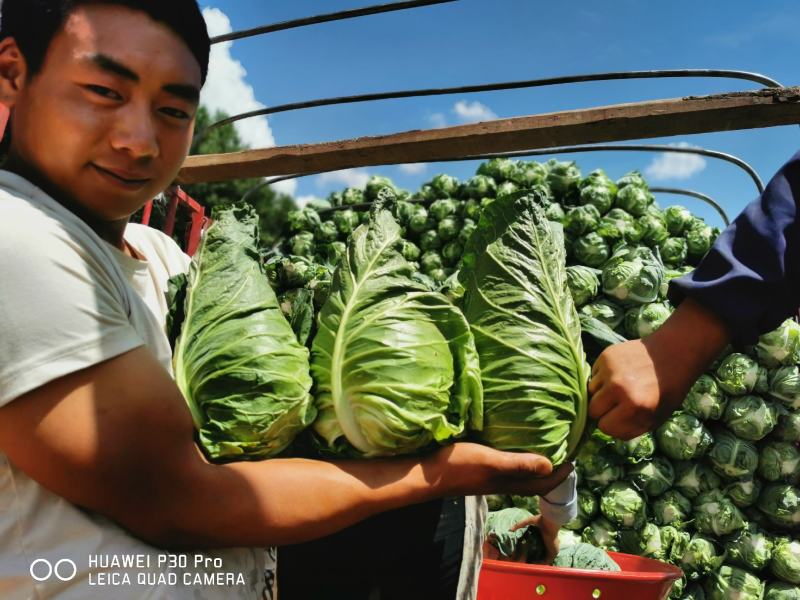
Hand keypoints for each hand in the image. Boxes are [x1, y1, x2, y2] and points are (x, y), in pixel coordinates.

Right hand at [433, 443, 573, 496]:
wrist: (426, 474)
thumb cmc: (457, 466)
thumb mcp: (489, 461)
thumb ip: (517, 464)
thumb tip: (551, 465)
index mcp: (509, 482)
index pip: (543, 483)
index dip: (561, 474)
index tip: (576, 457)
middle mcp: (503, 482)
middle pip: (535, 480)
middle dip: (553, 468)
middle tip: (565, 448)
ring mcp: (490, 476)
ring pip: (521, 472)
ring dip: (536, 462)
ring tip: (545, 443)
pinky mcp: (480, 468)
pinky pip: (507, 464)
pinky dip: (518, 456)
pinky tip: (513, 441)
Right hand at [510, 514, 560, 563]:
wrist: (550, 523)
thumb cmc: (541, 521)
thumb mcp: (528, 521)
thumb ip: (519, 524)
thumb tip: (509, 529)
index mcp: (544, 536)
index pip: (538, 544)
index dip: (531, 548)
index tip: (524, 552)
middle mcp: (548, 544)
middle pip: (540, 552)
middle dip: (534, 556)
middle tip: (524, 559)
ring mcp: (551, 549)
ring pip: (543, 558)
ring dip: (537, 561)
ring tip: (527, 564)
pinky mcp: (553, 553)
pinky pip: (547, 561)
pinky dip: (540, 563)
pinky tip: (533, 565)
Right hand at [588, 299, 729, 439]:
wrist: (674, 353)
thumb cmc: (668, 390)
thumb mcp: (655, 418)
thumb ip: (630, 428)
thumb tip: (607, 430)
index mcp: (634, 407)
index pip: (604, 426)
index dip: (612, 424)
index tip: (620, 418)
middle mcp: (618, 388)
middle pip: (593, 410)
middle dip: (603, 410)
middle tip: (617, 404)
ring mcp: (610, 370)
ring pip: (591, 391)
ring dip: (601, 393)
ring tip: (619, 387)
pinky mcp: (605, 356)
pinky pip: (594, 375)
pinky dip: (602, 378)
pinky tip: (619, 374)